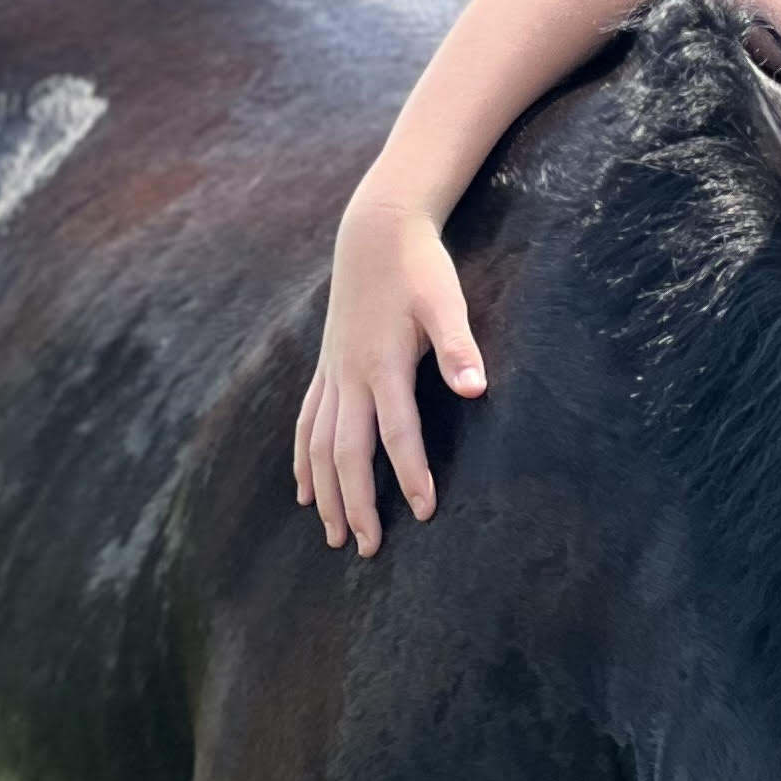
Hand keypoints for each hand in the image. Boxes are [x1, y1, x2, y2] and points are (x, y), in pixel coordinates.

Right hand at [294, 186, 485, 556]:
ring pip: (318, 445)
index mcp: (382, 363)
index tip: (424, 511)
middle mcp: (350, 375)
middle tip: (369, 549)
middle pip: (346, 452)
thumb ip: (459, 347)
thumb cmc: (418, 267)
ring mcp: (332, 374)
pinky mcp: (325, 369)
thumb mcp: (446, 301)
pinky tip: (305, 493)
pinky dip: (304, 461)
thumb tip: (476, 389)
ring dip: (326, 494)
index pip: (397, 431)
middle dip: (357, 503)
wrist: (374, 230)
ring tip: (335, 537)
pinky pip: (306, 423)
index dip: (410, 473)